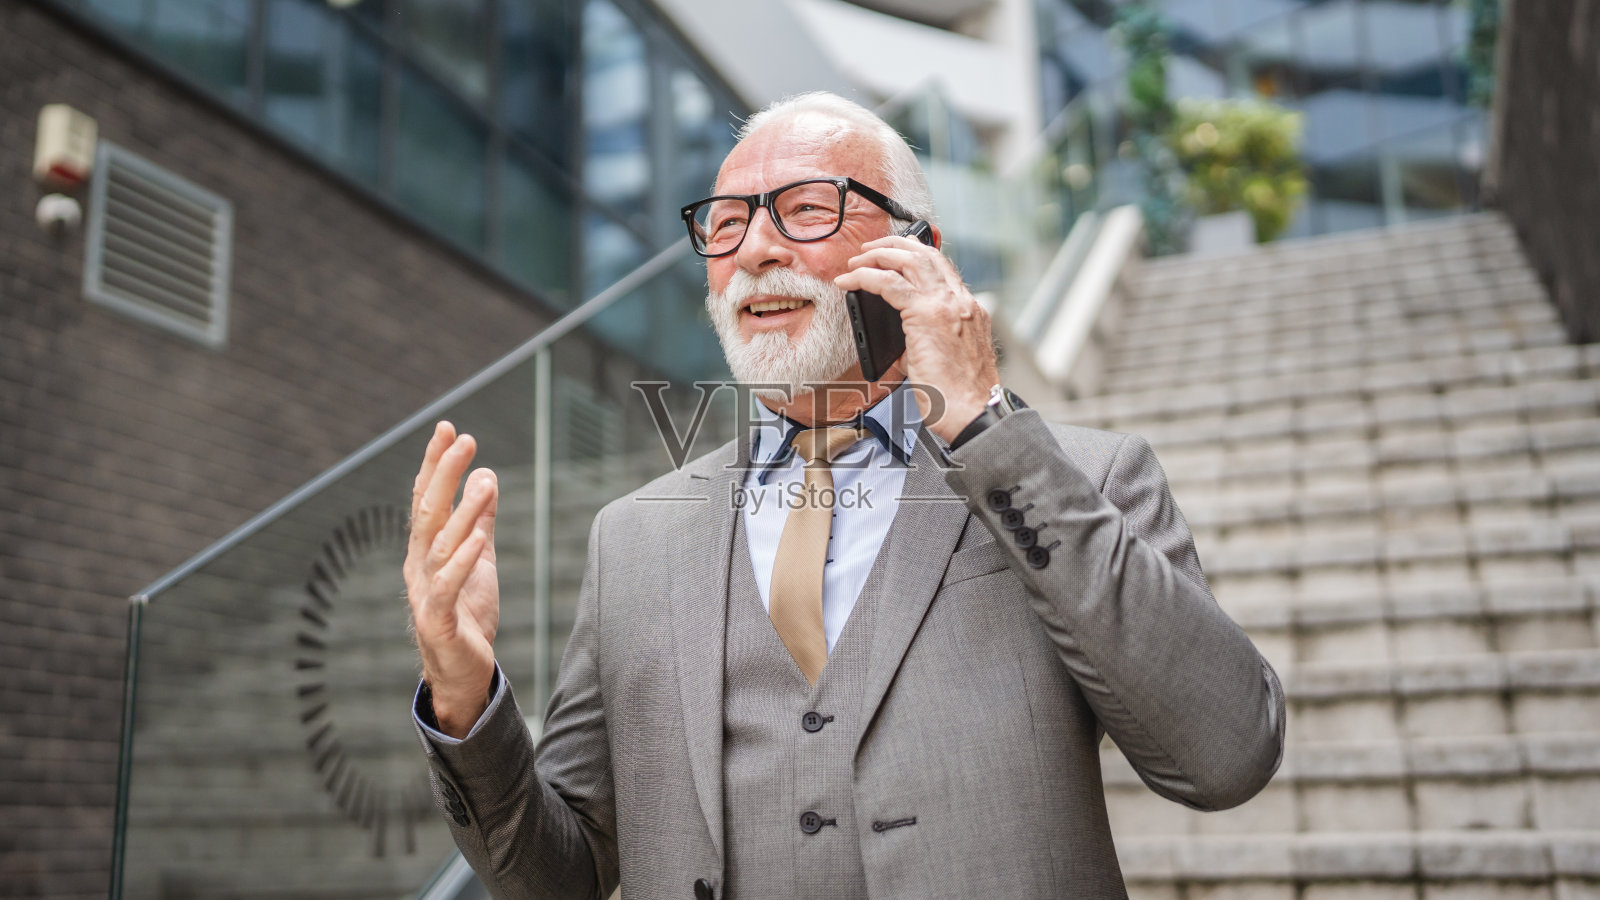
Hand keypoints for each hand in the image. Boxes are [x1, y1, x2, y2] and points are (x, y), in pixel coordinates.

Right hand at [404, 421, 500, 737]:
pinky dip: (460, 560)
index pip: (427, 498)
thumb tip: (485, 477)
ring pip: (439, 545)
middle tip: (462, 438)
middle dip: (443, 473)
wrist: (462, 673)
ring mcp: (424, 592)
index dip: (435, 463)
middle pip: (428, 512)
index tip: (449, 428)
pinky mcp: (437, 620)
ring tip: (483, 480)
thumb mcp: (479, 560)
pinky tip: (476, 537)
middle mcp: (418, 565)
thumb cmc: (468, 615)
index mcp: (426, 549)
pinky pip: (447, 586)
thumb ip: (480, 521)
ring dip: (462, 511)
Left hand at [834, 235, 999, 441]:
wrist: (972, 412)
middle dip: (894, 246)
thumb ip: (925, 338)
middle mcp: (961, 301)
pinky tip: (850, 281)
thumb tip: (900, 336)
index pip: (942, 268)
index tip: (895, 256)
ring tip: (856, 261)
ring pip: (909, 259)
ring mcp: (946, 304)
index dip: (916, 254)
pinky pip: (890, 283)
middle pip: (926, 254)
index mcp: (970, 310)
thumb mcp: (945, 358)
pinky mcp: (927, 315)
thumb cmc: (958, 397)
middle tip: (869, 251)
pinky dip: (865, 277)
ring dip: (878, 255)